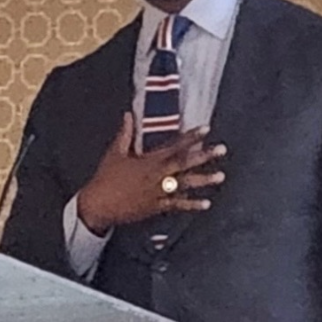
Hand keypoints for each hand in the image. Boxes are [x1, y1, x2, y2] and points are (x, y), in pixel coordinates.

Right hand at [76, 113, 226, 234]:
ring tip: (221, 176)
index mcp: (149, 160)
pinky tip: (206, 204)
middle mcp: (157, 175)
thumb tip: (128, 114)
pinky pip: (177, 205)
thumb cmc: (106, 177)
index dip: (191, 137)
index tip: (206, 129)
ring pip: (185, 184)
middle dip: (204, 156)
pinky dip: (191, 205)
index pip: (174, 145)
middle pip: (185, 163)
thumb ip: (125, 133)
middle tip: (222, 149)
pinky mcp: (157, 207)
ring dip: (204, 180)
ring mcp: (159, 192)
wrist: (99, 204)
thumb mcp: (115, 152)